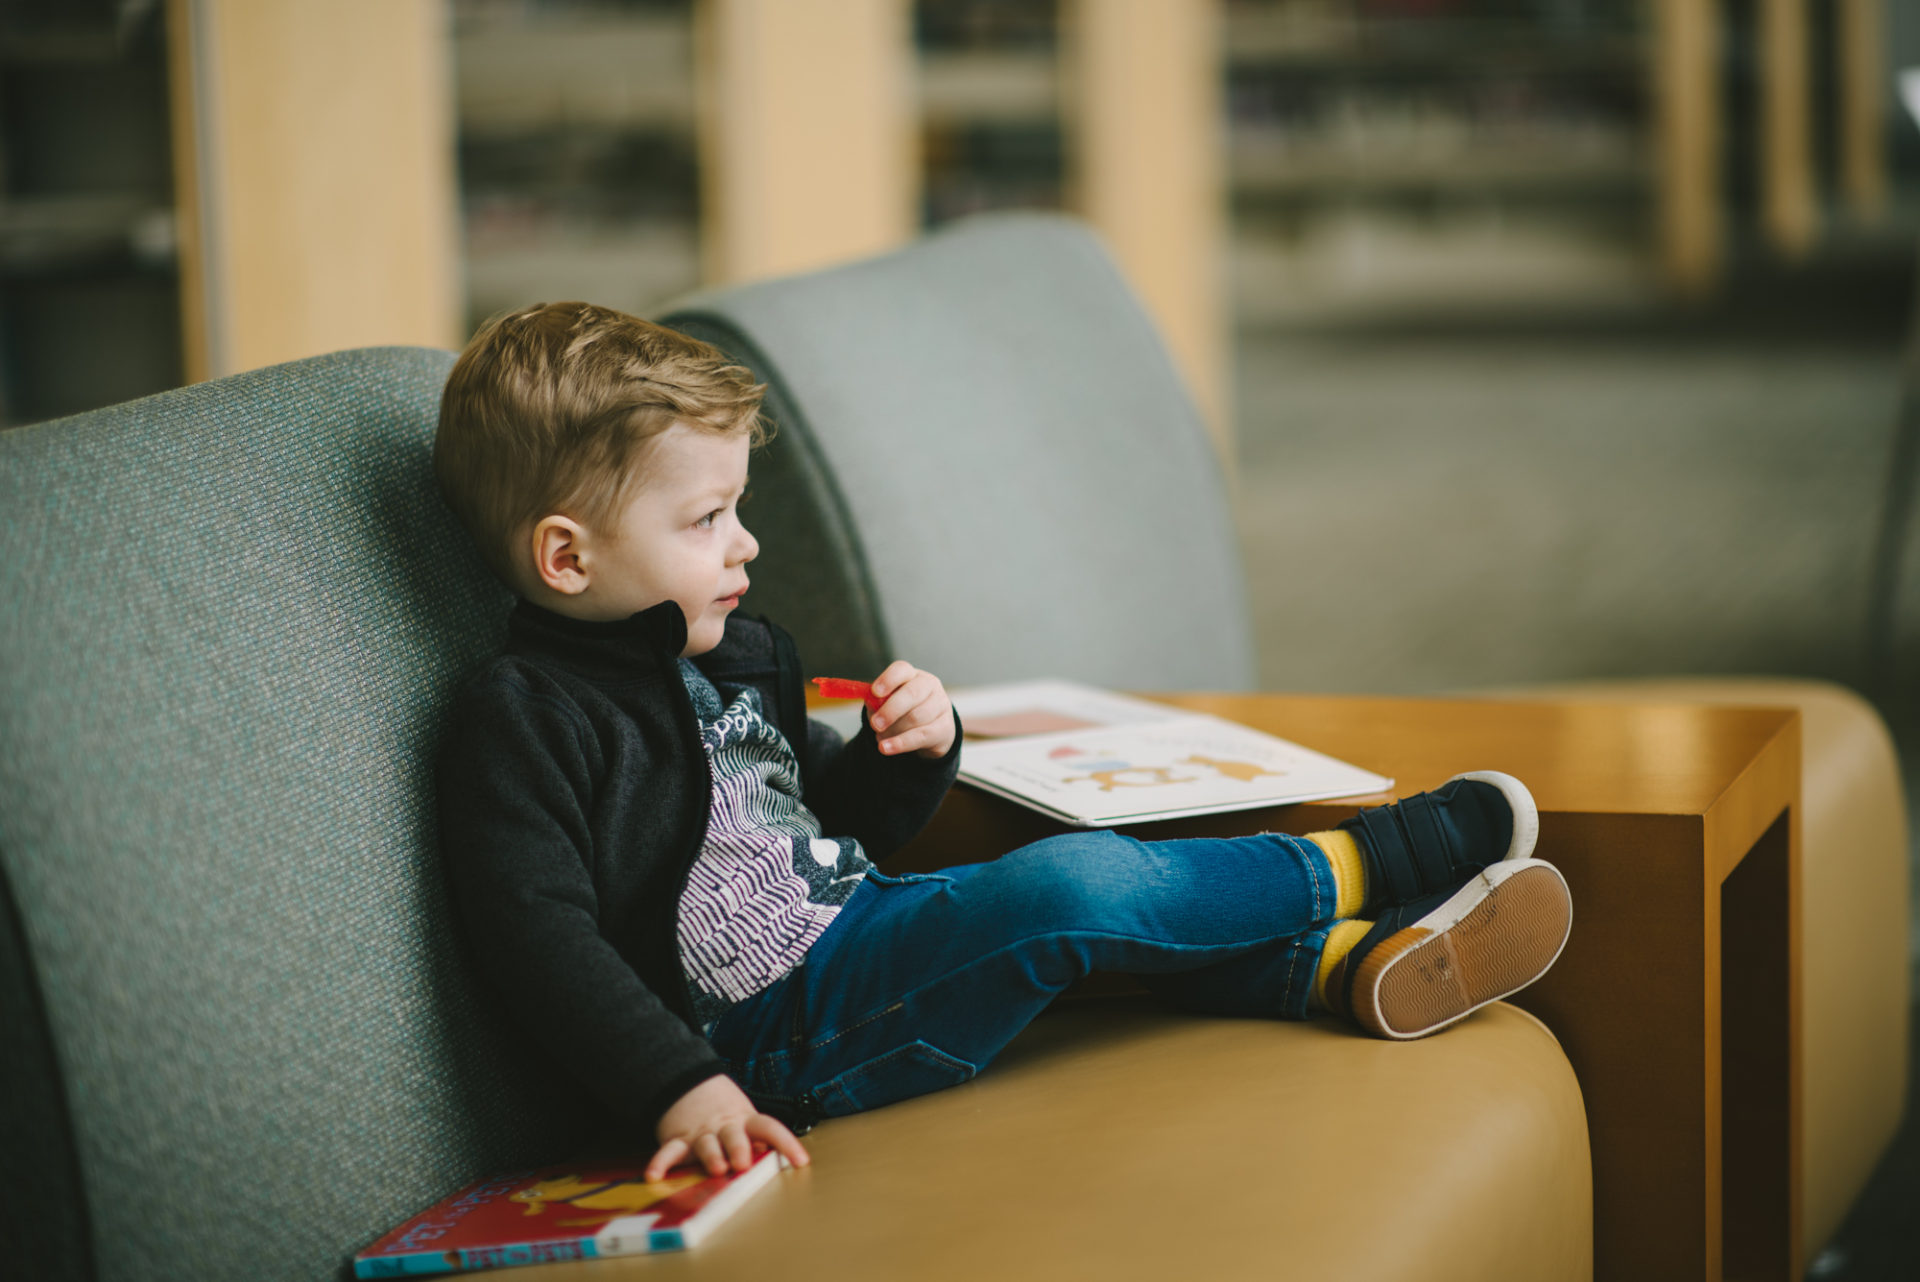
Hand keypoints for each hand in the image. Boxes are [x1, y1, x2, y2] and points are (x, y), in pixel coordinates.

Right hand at [646, 1074, 810, 1181]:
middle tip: (744, 1163)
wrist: (688, 1083)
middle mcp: (725, 1126)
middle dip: (739, 1149)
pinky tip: (654, 1175)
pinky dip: (661, 1163)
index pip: (770, 1128)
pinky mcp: (677, 1139)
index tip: (801, 1161)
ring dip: (710, 1156)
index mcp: (746, 1121)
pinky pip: (669, 1151)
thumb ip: (757, 1140)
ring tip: (716, 1168)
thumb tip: (777, 1161)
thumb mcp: (745, 1120)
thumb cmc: (725, 1111)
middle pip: (734, 1135)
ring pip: (706, 1144)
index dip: (787, 1143)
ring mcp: (700, 1133)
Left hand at [867, 660, 956, 758]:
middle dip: (890, 710)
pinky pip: (922, 735)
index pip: (901, 670)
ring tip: (879, 738)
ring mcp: (941, 704)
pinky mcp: (946, 726)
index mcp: (911, 675)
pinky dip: (901, 743)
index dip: (887, 680)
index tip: (875, 692)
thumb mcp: (887, 704)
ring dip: (893, 731)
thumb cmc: (903, 712)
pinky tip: (887, 748)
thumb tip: (871, 705)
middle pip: (911, 694)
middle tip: (875, 724)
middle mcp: (929, 685)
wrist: (930, 731)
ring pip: (915, 717)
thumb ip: (877, 703)